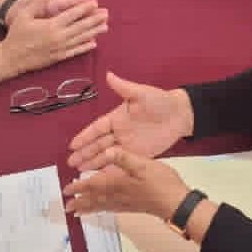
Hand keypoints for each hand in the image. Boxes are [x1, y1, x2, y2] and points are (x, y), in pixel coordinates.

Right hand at [2, 0, 108, 72]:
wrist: (11, 58)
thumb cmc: (16, 35)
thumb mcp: (23, 15)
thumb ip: (37, 2)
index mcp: (51, 25)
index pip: (72, 15)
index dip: (84, 8)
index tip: (94, 3)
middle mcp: (58, 37)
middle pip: (81, 27)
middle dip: (95, 19)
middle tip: (106, 14)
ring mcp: (60, 48)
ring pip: (81, 39)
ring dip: (94, 32)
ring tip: (105, 26)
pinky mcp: (59, 57)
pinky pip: (75, 51)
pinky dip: (85, 47)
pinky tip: (94, 43)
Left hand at [63, 146, 189, 219]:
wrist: (176, 203)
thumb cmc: (161, 182)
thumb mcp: (143, 164)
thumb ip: (123, 157)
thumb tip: (106, 151)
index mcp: (117, 183)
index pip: (93, 185)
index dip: (79, 187)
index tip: (66, 190)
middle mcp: (118, 195)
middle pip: (94, 199)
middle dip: (79, 201)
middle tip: (66, 206)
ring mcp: (125, 203)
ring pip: (101, 205)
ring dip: (88, 208)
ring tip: (76, 212)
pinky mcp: (133, 207)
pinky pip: (111, 209)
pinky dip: (101, 210)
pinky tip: (102, 209)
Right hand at [67, 71, 193, 170]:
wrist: (180, 114)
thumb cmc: (160, 101)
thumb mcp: (141, 93)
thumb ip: (124, 88)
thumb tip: (109, 75)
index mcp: (117, 117)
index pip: (97, 129)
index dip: (85, 137)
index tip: (72, 145)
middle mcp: (119, 132)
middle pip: (98, 144)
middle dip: (85, 153)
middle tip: (71, 163)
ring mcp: (128, 145)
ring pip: (107, 155)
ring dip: (94, 163)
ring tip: (80, 171)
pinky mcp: (139, 154)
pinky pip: (123, 163)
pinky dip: (112, 170)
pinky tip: (102, 177)